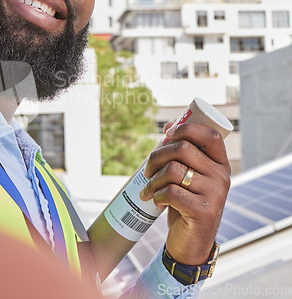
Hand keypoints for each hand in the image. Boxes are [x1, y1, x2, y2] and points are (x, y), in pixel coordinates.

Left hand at [139, 122, 230, 264]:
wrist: (191, 243)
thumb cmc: (187, 204)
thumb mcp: (188, 177)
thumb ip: (183, 154)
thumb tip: (169, 126)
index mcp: (220, 164)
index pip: (210, 135)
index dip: (186, 128)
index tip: (167, 134)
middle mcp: (222, 177)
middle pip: (183, 148)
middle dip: (157, 156)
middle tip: (147, 170)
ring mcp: (215, 194)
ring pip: (173, 170)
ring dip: (153, 179)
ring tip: (149, 189)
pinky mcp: (203, 211)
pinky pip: (170, 192)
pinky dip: (156, 195)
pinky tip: (156, 202)